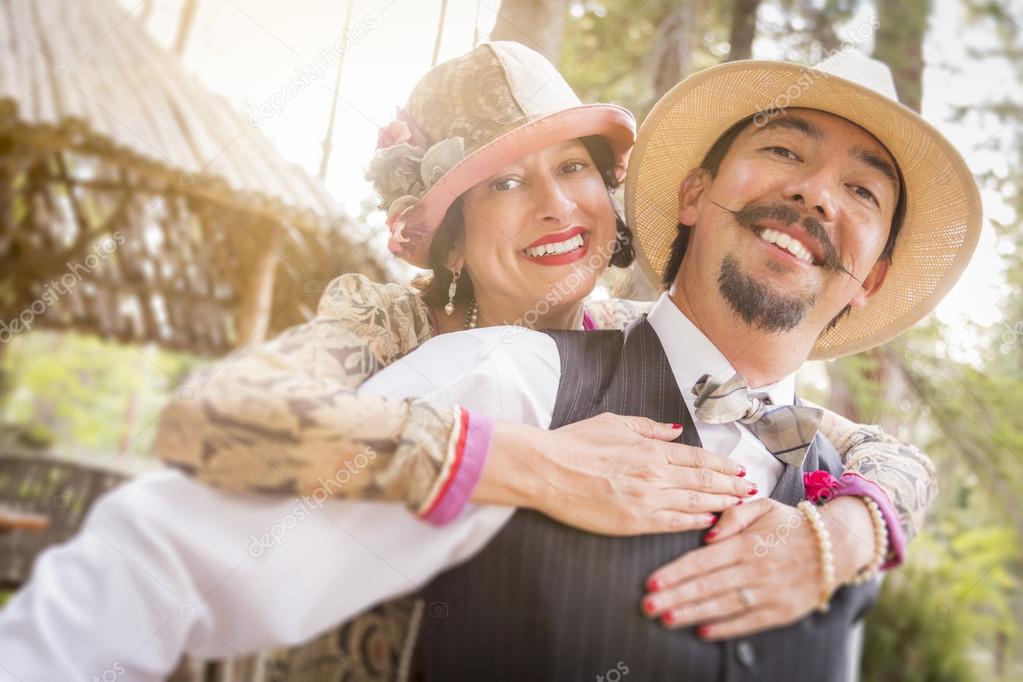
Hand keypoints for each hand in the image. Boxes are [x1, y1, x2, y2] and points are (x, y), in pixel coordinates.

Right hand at [473, 412, 753, 535]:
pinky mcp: (634, 521)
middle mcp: (655, 474)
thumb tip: (675, 431)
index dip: (722, 466)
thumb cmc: (575, 443)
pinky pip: (673, 523)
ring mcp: (647, 500)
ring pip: (695, 504)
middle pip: (704, 482)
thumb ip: (649, 428)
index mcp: (651, 449)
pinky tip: (710, 523)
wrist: (547, 469)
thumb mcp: (614, 423)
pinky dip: (695, 523)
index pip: (698, 459)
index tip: (738, 470)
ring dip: (721, 504)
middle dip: (731, 486)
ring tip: (741, 506)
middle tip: (752, 490)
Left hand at [639, 496, 875, 638]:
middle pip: (706, 585)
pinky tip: (703, 632)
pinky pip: (749, 622)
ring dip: (693, 614)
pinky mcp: (782, 611)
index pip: (702, 561)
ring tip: (667, 620)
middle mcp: (754, 569)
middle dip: (674, 597)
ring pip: (723, 606)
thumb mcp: (762, 506)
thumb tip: (708, 535)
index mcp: (745, 543)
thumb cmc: (790, 524)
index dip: (674, 572)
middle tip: (648, 606)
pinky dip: (726, 629)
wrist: (835, 546)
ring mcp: (768, 592)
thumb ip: (733, 514)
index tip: (652, 582)